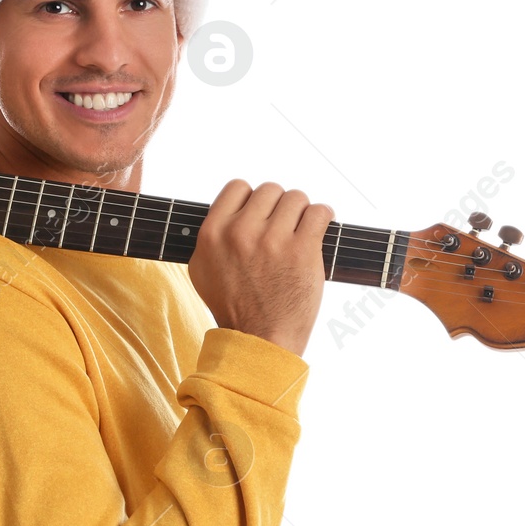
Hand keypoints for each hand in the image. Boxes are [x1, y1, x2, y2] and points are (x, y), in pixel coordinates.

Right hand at [186, 180, 334, 357]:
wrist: (259, 338)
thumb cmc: (232, 306)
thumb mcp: (201, 269)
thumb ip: (210, 237)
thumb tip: (225, 213)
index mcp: (213, 233)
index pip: (237, 187)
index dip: (252, 198)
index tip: (261, 214)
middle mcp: (241, 232)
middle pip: (270, 190)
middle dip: (279, 206)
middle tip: (283, 227)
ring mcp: (273, 240)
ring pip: (296, 198)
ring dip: (301, 212)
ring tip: (300, 230)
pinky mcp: (302, 250)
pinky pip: (319, 212)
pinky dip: (322, 217)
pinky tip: (318, 227)